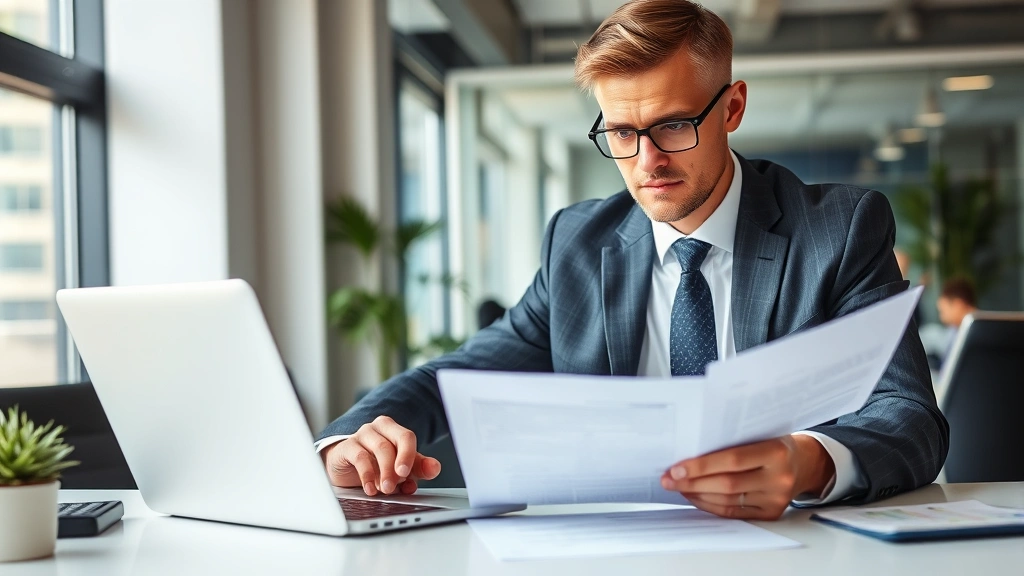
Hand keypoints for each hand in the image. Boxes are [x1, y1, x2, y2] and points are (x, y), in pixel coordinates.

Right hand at [321, 416, 440, 495]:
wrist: (346, 467)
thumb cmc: (376, 464)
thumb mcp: (400, 468)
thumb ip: (419, 467)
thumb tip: (434, 468)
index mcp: (394, 430)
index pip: (406, 437)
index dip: (408, 455)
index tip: (406, 473)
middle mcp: (378, 429)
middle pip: (392, 442)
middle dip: (395, 466)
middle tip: (393, 486)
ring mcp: (362, 435)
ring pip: (378, 449)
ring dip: (383, 472)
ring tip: (384, 489)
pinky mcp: (346, 446)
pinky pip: (359, 457)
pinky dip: (366, 475)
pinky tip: (370, 488)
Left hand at [660, 435, 834, 519]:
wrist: (804, 462)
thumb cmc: (773, 442)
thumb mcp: (758, 432)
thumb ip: (731, 439)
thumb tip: (688, 447)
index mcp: (776, 451)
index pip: (732, 460)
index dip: (701, 465)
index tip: (675, 468)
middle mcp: (780, 477)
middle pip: (727, 484)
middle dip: (692, 482)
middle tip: (668, 479)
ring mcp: (776, 499)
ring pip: (727, 501)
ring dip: (697, 494)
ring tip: (678, 487)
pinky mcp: (771, 513)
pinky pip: (733, 513)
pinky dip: (710, 505)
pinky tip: (695, 496)